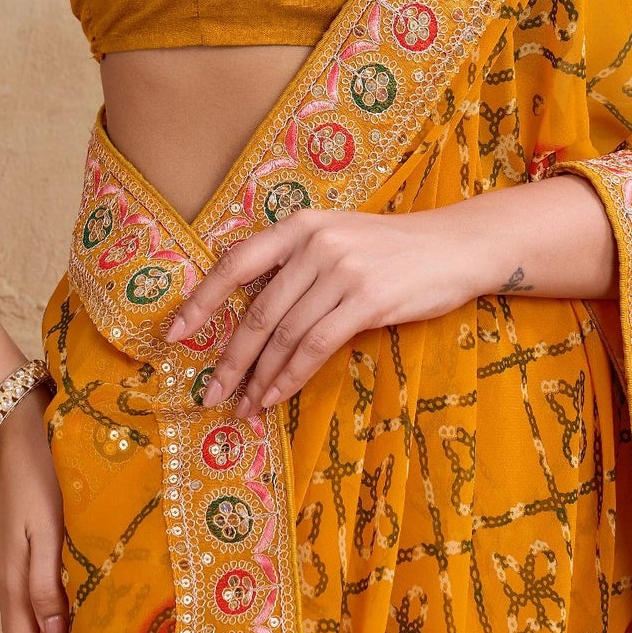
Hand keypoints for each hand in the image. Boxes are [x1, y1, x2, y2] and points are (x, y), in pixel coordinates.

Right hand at [0, 387, 66, 632]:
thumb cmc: (41, 478)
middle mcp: (7, 578)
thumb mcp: (48, 532)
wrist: (19, 427)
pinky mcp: (20, 545)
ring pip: (27, 620)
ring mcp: (10, 561)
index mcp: (11, 582)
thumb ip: (48, 585)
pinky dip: (46, 620)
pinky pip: (32, 596)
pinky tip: (65, 624)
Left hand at [164, 206, 485, 419]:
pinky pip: (315, 346)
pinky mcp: (367, 300)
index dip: (201, 300)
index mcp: (300, 226)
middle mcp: (314, 244)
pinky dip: (290, 376)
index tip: (174, 333)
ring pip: (284, 335)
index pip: (235, 263)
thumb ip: (298, 265)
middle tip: (210, 393)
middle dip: (230, 359)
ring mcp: (340, 271)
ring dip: (259, 377)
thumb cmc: (394, 250)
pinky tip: (276, 396)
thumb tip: (255, 317)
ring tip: (243, 406)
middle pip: (257, 312)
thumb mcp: (339, 239)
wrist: (456, 246)